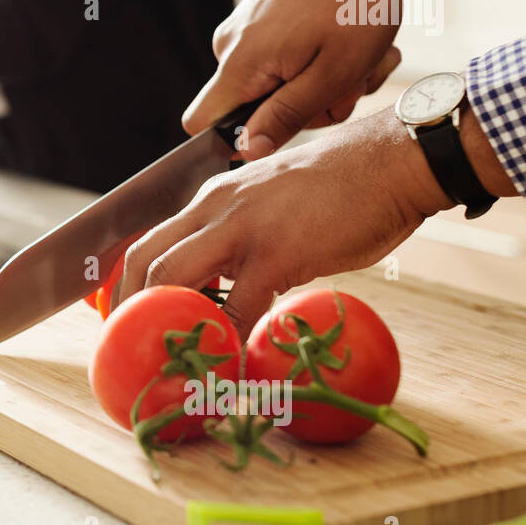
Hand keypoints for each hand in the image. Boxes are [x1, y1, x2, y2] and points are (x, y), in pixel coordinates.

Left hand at [117, 108, 454, 338]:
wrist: (394, 161)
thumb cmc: (343, 188)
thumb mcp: (271, 204)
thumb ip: (242, 239)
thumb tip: (226, 284)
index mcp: (212, 200)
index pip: (151, 243)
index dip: (132, 287)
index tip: (132, 324)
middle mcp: (214, 208)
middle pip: (147, 261)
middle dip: (131, 310)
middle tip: (139, 349)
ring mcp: (241, 228)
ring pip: (172, 279)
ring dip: (171, 325)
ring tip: (178, 362)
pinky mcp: (276, 252)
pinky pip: (238, 308)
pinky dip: (230, 340)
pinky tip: (233, 363)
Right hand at [183, 0, 447, 159]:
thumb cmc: (356, 0)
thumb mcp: (333, 72)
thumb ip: (287, 115)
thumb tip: (248, 151)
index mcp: (240, 63)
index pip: (201, 123)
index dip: (237, 139)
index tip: (285, 128)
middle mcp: (231, 45)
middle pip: (254, 109)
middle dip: (308, 107)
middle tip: (353, 83)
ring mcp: (247, 27)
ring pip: (279, 84)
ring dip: (325, 82)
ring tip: (363, 57)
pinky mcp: (264, 16)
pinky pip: (286, 58)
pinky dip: (323, 58)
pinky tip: (355, 42)